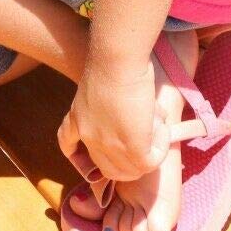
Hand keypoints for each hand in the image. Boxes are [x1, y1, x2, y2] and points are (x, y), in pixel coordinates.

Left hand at [57, 57, 170, 187]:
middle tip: (147, 139)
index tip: (89, 159)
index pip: (68, 143)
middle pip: (108, 168)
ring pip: (131, 171)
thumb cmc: (112, 60)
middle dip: (129, 160)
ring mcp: (109, 146)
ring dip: (148, 153)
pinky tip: (162, 128)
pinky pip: (150, 162)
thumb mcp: (101, 86)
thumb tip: (137, 117)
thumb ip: (110, 106)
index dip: (78, 156)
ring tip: (157, 127)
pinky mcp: (132, 148)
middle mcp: (90, 137)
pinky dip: (160, 149)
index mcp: (77, 117)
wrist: (116, 59)